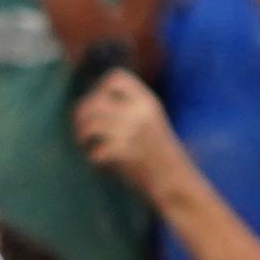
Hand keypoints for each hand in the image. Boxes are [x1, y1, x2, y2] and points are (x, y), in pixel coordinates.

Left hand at [73, 66, 197, 204]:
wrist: (178, 181)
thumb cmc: (160, 154)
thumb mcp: (150, 120)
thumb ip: (128, 108)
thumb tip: (91, 101)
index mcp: (147, 101)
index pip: (115, 78)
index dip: (99, 89)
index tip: (99, 106)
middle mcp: (139, 112)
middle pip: (94, 100)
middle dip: (81, 114)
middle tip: (83, 130)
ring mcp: (131, 132)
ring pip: (90, 123)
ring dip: (82, 135)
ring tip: (86, 145)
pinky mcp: (125, 154)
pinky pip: (95, 151)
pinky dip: (93, 158)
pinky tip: (101, 166)